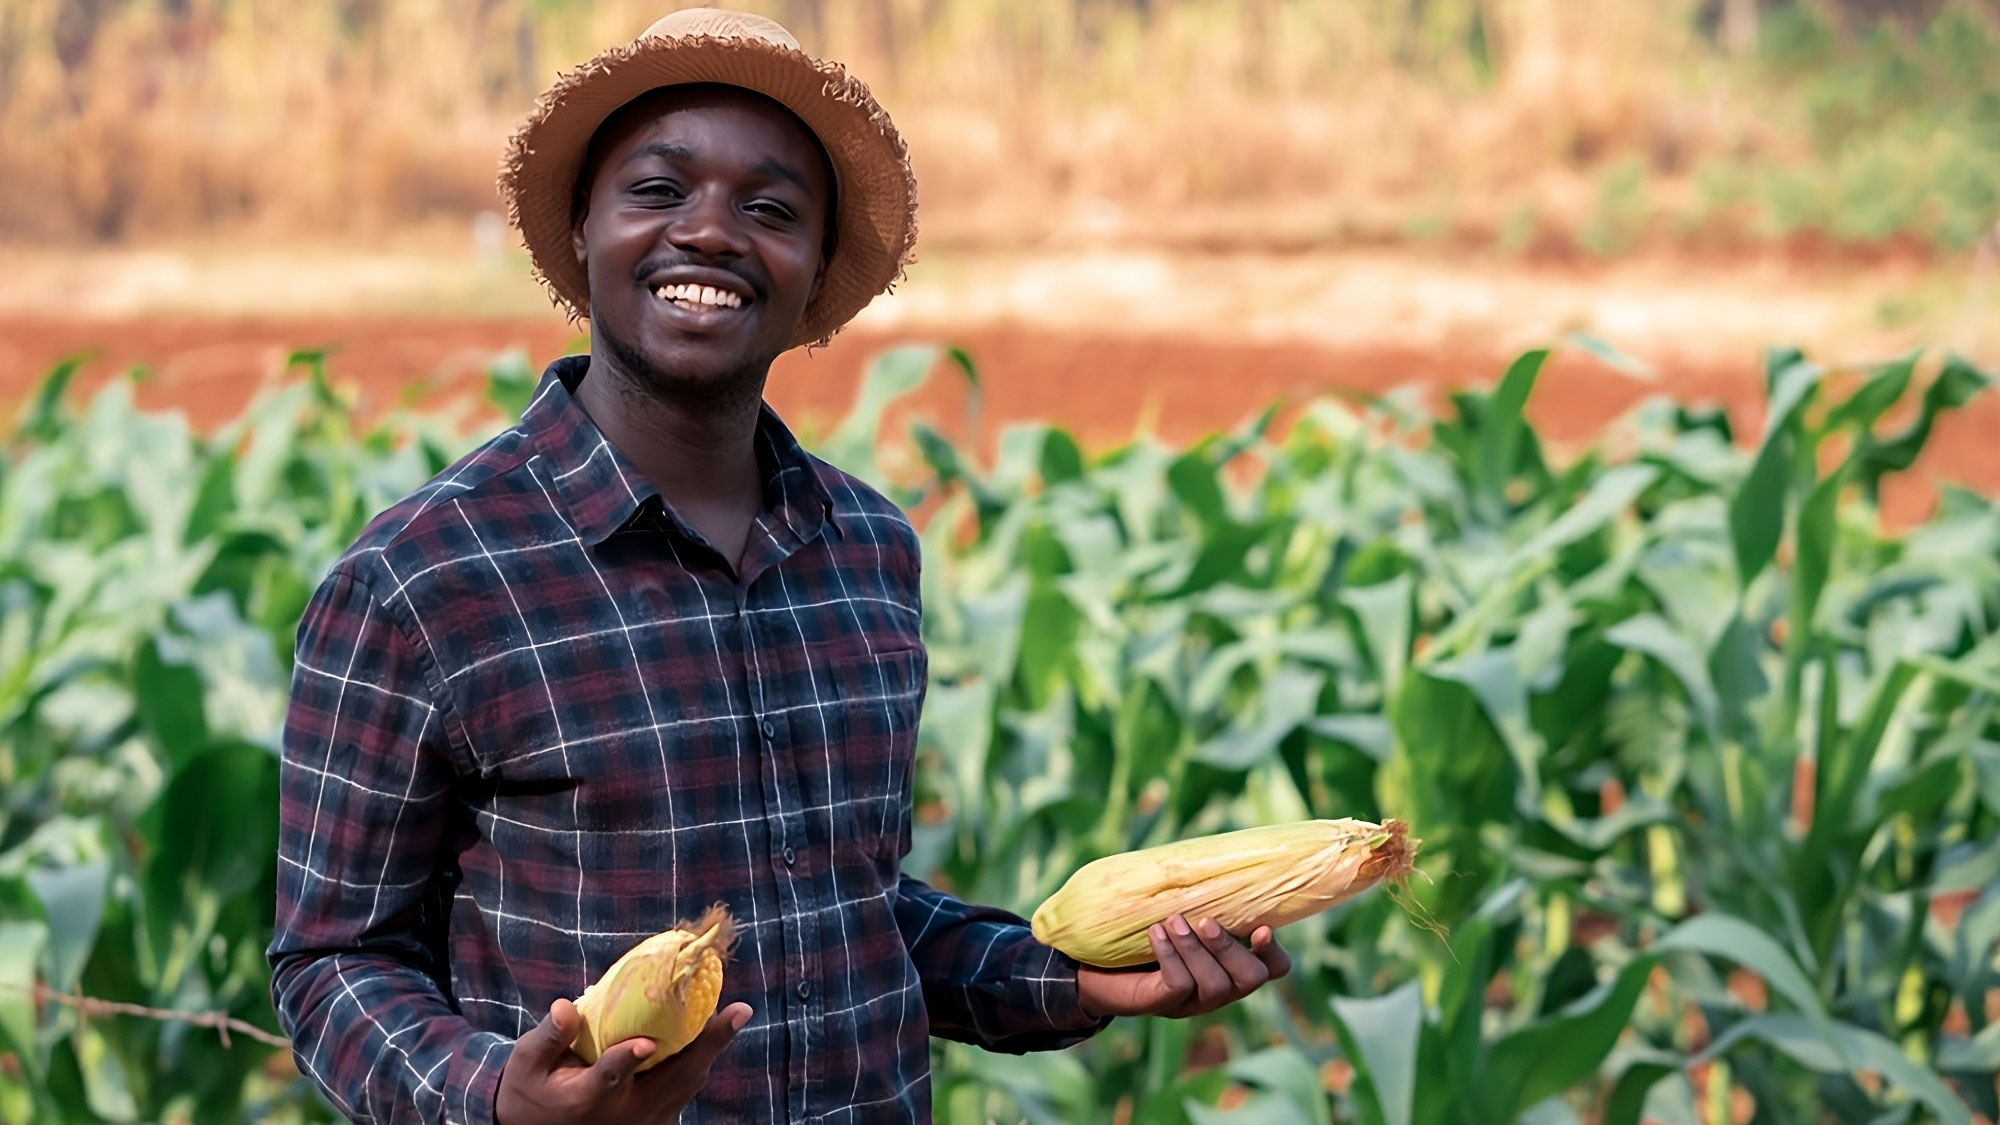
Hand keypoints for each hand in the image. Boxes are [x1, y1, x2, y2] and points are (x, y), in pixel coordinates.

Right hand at [495, 997, 751, 1124]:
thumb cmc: (532, 1093)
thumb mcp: (527, 1065)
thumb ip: (549, 1037)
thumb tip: (566, 1006)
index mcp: (587, 1097)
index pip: (610, 1076)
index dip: (626, 1059)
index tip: (644, 1042)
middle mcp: (623, 1113)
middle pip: (674, 1078)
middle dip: (709, 1044)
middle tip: (739, 1012)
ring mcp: (644, 1121)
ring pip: (687, 1084)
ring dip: (710, 1050)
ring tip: (732, 1016)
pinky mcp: (654, 1123)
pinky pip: (684, 1091)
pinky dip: (698, 1063)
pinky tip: (710, 1036)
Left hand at [1073, 914, 1290, 1019]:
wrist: (1094, 962)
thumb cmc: (1143, 928)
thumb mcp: (1176, 909)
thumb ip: (1199, 894)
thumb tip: (1212, 854)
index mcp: (1232, 964)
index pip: (1274, 968)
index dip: (1275, 952)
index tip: (1262, 927)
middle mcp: (1220, 988)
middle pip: (1251, 978)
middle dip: (1231, 948)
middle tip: (1206, 920)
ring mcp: (1194, 1002)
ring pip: (1216, 985)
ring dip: (1196, 949)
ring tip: (1173, 920)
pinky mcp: (1164, 1005)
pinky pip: (1179, 985)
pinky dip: (1170, 956)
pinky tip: (1155, 933)